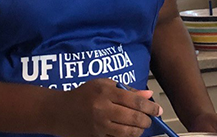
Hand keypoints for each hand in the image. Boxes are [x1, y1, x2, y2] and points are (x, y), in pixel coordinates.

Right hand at [46, 79, 161, 136]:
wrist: (59, 111)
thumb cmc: (83, 95)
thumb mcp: (103, 85)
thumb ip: (126, 90)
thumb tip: (148, 95)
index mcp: (105, 92)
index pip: (135, 100)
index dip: (150, 106)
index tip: (158, 110)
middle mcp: (103, 109)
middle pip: (134, 118)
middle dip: (147, 120)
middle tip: (149, 120)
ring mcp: (99, 125)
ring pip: (128, 132)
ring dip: (139, 131)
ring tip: (140, 127)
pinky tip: (128, 132)